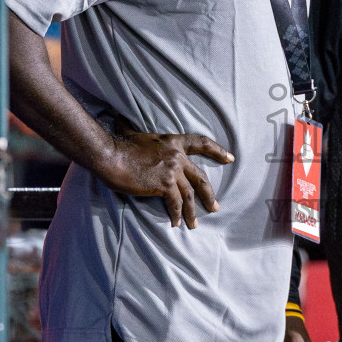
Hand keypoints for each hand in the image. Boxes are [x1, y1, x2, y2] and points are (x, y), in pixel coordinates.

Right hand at [100, 124, 233, 227]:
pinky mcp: (164, 184)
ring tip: (194, 224)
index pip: (201, 143)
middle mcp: (177, 156)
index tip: (230, 158)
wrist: (111, 155)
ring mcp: (172, 170)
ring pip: (190, 194)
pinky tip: (176, 223)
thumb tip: (119, 117)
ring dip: (192, 211)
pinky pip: (175, 203)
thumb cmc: (119, 145)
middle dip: (209, 194)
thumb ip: (134, 130)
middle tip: (215, 207)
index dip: (217, 151)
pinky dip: (176, 214)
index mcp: (172, 141)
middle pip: (200, 177)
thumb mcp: (133, 133)